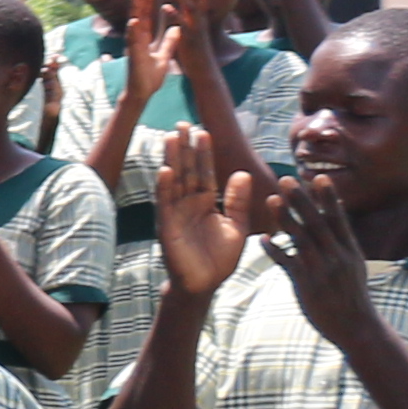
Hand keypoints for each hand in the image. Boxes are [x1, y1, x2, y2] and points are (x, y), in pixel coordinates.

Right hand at [146, 123, 249, 302]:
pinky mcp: (168, 226)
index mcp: (206, 203)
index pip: (205, 172)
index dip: (204, 153)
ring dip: (172, 160)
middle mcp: (188, 203)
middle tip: (183, 124)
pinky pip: (165, 204)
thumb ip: (238, 202)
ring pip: (174, 181)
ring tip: (171, 137)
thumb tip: (242, 174)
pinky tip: (165, 171)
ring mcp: (176, 213)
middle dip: (185, 148)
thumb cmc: (219, 258)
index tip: (204, 131)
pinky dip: (165, 188)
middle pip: (187, 170)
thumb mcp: (236, 227)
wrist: (205, 284)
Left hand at [259, 163, 374, 340]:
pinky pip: (287, 263)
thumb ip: (341, 242)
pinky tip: (262, 239)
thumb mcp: (354, 266)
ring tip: (271, 200)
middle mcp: (338, 257)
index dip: (328, 198)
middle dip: (302, 200)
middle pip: (317, 223)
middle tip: (286, 179)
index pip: (338, 219)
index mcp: (350, 251)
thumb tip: (334, 218)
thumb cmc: (352, 294)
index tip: (319, 177)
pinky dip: (274, 250)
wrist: (356, 327)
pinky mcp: (307, 285)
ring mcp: (322, 271)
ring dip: (285, 219)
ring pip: (301, 240)